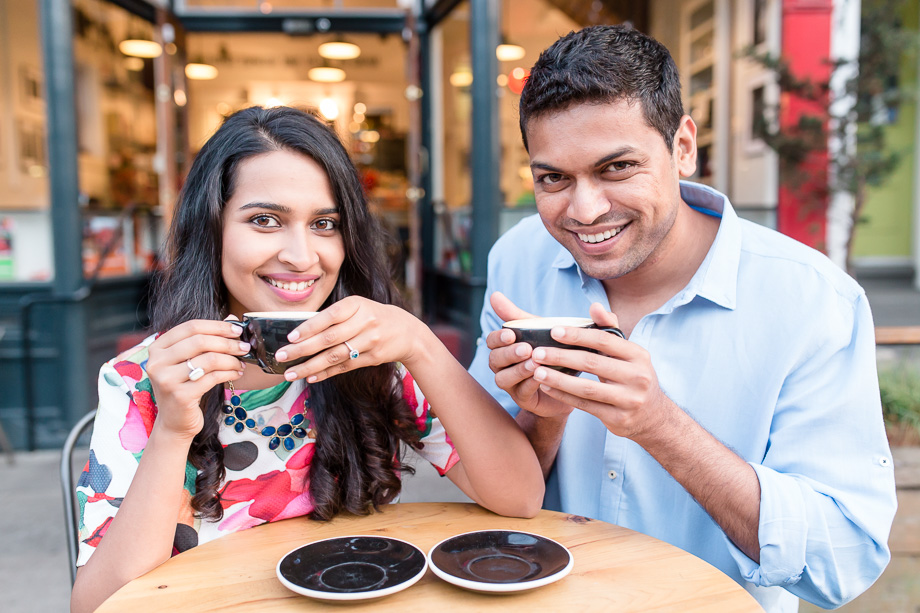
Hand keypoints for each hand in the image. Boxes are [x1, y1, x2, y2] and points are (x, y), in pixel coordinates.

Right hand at [144, 319, 248, 438]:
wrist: (175, 422)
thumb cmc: (185, 387)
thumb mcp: (190, 361)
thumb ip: (206, 340)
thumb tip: (231, 319)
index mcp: (157, 348)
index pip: (190, 327)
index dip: (217, 326)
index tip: (237, 329)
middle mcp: (157, 362)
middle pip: (200, 341)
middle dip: (227, 343)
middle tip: (245, 347)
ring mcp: (166, 379)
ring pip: (208, 359)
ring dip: (231, 360)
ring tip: (241, 363)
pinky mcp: (180, 396)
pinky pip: (212, 377)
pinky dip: (229, 373)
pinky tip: (237, 373)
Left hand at [275, 296, 423, 382]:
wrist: (407, 332)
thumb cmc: (373, 316)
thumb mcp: (357, 308)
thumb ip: (334, 317)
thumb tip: (301, 331)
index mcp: (357, 304)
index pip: (330, 316)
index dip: (310, 327)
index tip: (290, 336)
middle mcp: (364, 322)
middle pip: (329, 338)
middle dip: (302, 349)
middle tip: (282, 356)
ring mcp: (370, 341)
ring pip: (335, 356)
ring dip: (310, 366)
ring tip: (290, 373)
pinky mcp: (373, 358)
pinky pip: (345, 367)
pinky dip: (326, 372)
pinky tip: (310, 377)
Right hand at [486, 292, 573, 419]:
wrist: (571, 377)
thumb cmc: (550, 349)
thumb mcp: (537, 329)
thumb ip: (516, 315)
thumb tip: (494, 294)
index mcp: (504, 347)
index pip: (492, 341)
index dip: (498, 338)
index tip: (511, 334)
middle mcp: (503, 366)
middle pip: (494, 360)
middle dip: (509, 354)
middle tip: (525, 348)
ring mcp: (511, 384)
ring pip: (503, 379)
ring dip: (518, 370)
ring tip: (534, 363)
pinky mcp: (524, 399)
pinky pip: (521, 392)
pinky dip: (530, 383)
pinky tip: (542, 376)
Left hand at [529, 303, 671, 441]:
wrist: (652, 416)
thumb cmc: (632, 376)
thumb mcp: (628, 353)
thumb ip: (609, 329)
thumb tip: (595, 305)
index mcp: (638, 355)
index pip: (604, 340)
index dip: (578, 335)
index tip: (553, 331)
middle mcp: (637, 377)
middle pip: (592, 363)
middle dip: (561, 356)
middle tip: (537, 353)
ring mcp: (629, 400)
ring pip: (586, 388)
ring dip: (558, 379)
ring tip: (537, 371)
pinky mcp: (618, 419)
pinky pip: (585, 406)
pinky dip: (563, 396)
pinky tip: (546, 387)